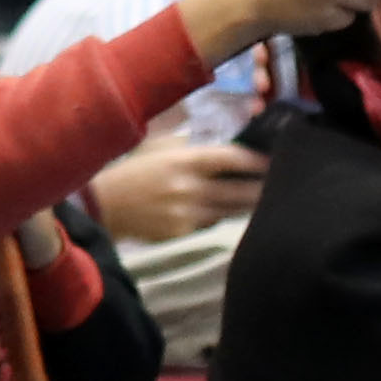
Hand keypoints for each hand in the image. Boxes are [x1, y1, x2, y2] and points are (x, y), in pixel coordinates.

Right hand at [89, 139, 266, 244]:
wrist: (103, 204)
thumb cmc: (132, 170)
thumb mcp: (159, 148)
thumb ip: (191, 149)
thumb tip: (225, 151)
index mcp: (184, 160)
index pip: (232, 159)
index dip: (257, 161)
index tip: (271, 162)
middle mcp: (190, 187)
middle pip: (240, 191)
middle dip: (261, 189)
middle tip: (277, 185)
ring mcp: (188, 213)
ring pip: (231, 212)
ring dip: (246, 206)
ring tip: (260, 200)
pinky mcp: (183, 233)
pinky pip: (211, 225)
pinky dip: (218, 219)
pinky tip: (222, 214)